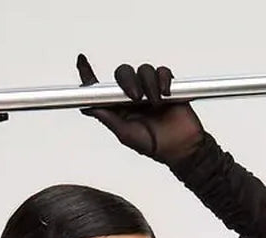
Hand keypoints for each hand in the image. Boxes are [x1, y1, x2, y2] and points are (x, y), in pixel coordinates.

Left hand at [76, 56, 205, 164]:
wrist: (184, 148)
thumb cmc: (156, 146)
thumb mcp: (126, 135)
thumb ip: (108, 118)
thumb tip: (89, 106)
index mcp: (119, 108)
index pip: (101, 89)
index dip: (89, 74)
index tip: (82, 61)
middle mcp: (132, 96)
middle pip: (123, 73)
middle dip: (127, 81)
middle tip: (136, 98)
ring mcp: (149, 89)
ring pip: (143, 70)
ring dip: (149, 84)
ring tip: (157, 104)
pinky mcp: (166, 85)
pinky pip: (162, 71)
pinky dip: (163, 80)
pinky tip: (166, 94)